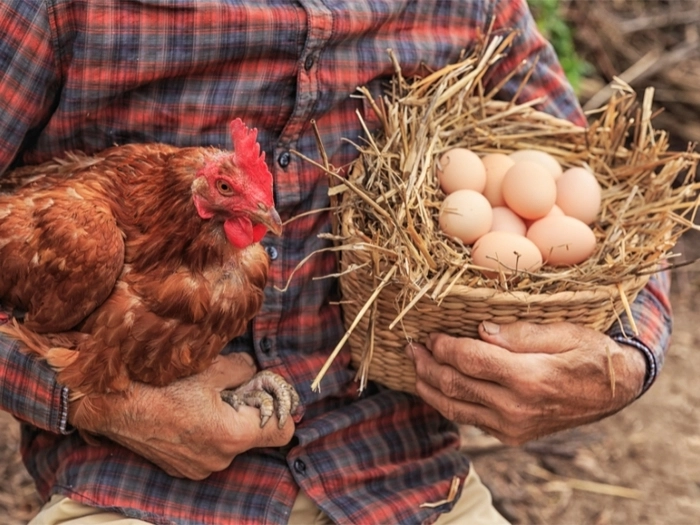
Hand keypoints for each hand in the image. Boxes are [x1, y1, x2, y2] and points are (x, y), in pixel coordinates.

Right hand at [68, 353, 294, 478]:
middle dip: (247, 412)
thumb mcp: (211, 367)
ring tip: (200, 400)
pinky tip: (185, 414)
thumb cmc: (161, 384)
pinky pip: (208, 450)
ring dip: (224, 422)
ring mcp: (199, 468)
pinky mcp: (181, 469)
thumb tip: (254, 370)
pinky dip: (205, 433)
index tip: (265, 393)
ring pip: (229, 442)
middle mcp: (220, 459)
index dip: (280, 409)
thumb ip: (244, 369)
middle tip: (228, 389)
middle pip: (253, 435)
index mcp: (232, 435)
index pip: (283, 432)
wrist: (113, 404)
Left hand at [406, 321, 646, 445]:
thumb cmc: (590, 354)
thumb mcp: (565, 332)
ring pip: (455, 408)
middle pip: (454, 385)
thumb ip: (520, 333)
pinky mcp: (512, 435)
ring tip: (415, 367)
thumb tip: (480, 330)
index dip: (444, 346)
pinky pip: (470, 419)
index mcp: (529, 378)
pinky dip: (448, 403)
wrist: (615, 392)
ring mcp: (513, 426)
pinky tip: (437, 387)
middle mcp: (516, 408)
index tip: (430, 334)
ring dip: (428, 387)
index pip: (470, 360)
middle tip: (411, 347)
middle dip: (427, 365)